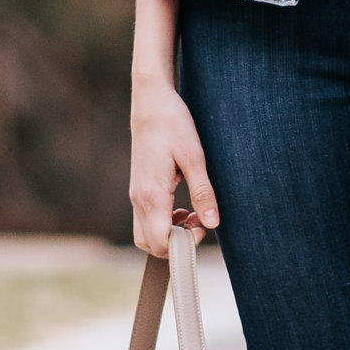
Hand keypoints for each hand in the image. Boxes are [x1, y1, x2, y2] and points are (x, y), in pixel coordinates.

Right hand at [128, 80, 217, 255]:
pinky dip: (163, 223)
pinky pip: (146, 220)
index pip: (160, 242)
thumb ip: (203, 192)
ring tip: (193, 214)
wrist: (151, 104)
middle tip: (200, 221)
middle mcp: (138, 199)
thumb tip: (213, 224)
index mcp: (151, 194)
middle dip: (176, 244)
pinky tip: (183, 206)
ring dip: (169, 234)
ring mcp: (135, 195)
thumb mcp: (194, 157)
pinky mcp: (138, 189)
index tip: (203, 225)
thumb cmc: (173, 125)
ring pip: (145, 235)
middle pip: (150, 245)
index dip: (184, 244)